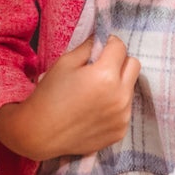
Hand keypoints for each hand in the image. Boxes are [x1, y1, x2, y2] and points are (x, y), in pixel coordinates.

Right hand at [0, 35, 140, 160]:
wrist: (40, 134)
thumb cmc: (50, 95)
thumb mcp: (65, 62)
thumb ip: (89, 47)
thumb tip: (103, 40)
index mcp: (106, 75)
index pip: (120, 47)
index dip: (108, 44)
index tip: (99, 49)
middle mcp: (120, 96)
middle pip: (134, 65)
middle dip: (119, 61)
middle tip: (101, 68)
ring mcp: (123, 116)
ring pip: (131, 88)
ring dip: (119, 84)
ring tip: (95, 92)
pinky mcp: (121, 131)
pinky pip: (125, 109)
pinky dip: (115, 105)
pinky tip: (95, 110)